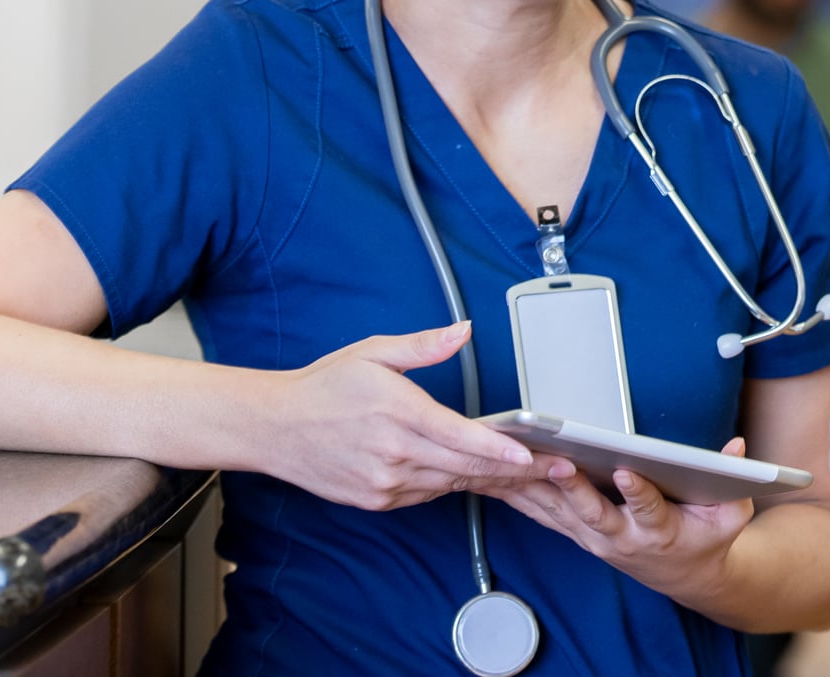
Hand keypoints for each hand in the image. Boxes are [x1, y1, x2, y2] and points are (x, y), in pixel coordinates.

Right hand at [258, 321, 561, 509]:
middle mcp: (394, 453)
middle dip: (514, 470)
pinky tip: (472, 474)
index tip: (533, 455)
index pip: (461, 437)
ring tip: (527, 474)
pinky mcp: (377, 499)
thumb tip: (464, 330)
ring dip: (488, 479)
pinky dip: (452, 483)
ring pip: (450, 483)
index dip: (501, 450)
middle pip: (466, 466)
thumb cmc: (324, 386)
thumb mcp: (373, 353)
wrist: (274, 427)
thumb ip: (424, 346)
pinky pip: (427, 494)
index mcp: (397, 412)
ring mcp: (385, 482)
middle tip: (554, 469)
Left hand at [484, 435, 757, 603]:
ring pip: (560, 512)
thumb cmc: (706, 538)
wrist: (686, 575)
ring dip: (536, 489)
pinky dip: (520, 495)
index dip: (639, 492)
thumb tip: (738, 448)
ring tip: (514, 462)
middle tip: (558, 462)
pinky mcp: (577, 532)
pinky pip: (544, 513)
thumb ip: (736, 481)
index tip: (629, 472)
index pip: (649, 509)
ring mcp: (594, 537)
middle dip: (574, 489)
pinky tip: (496, 476)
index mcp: (660, 531)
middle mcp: (621, 537)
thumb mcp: (730, 515)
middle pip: (593, 513)